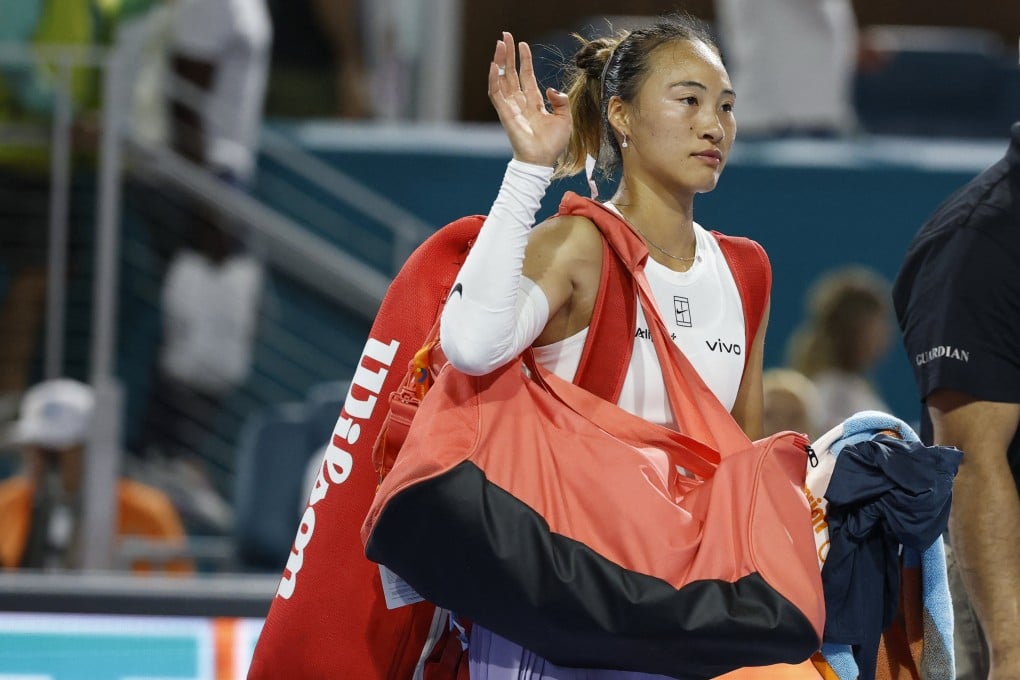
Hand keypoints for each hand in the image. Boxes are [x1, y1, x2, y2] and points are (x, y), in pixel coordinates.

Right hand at [488, 32, 570, 167]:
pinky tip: (493, 66)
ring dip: (500, 61)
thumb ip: (561, 101)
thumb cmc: (553, 144)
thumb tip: (550, 89)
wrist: (542, 160)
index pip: (526, 76)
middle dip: (508, 55)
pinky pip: (496, 94)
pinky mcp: (505, 113)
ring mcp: (511, 107)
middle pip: (511, 73)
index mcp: (533, 102)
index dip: (525, 60)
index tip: (523, 45)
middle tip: (505, 36)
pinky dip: (493, 79)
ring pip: (502, 79)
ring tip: (499, 44)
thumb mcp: (564, 118)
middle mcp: (520, 102)